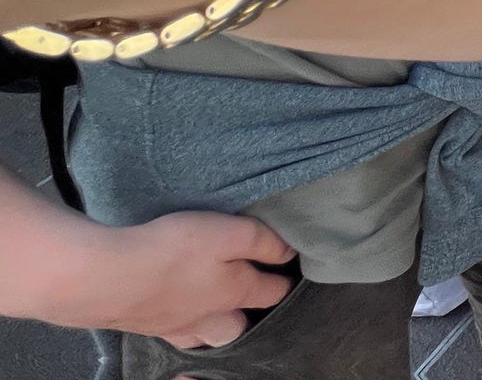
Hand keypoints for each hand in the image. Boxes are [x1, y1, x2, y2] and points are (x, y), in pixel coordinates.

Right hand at [55, 211, 295, 348]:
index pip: (273, 293)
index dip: (285, 278)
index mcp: (235, 293)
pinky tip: (170, 303)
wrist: (104, 277)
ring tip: (209, 303)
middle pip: (236, 327)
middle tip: (244, 291)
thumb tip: (289, 254)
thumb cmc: (173, 250)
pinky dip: (177, 320)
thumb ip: (264, 243)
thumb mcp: (231, 233)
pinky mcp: (142, 323)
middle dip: (246, 314)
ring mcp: (173, 325)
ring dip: (211, 323)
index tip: (290, 268)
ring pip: (203, 336)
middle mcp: (207, 317)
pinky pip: (170, 330)